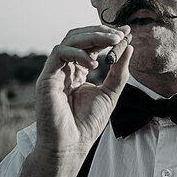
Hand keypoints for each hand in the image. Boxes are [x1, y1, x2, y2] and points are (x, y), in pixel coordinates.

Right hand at [34, 25, 133, 161]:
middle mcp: (66, 68)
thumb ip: (119, 71)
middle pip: (79, 37)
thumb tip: (130, 47)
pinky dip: (78, 53)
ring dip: (93, 36)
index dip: (108, 35)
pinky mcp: (47, 78)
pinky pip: (59, 53)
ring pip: (69, 40)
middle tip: (120, 34)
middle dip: (101, 31)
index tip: (127, 31)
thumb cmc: (87, 123)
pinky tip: (95, 64)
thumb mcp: (111, 93)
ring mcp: (55, 72)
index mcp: (78, 71)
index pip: (91, 45)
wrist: (71, 145)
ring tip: (113, 41)